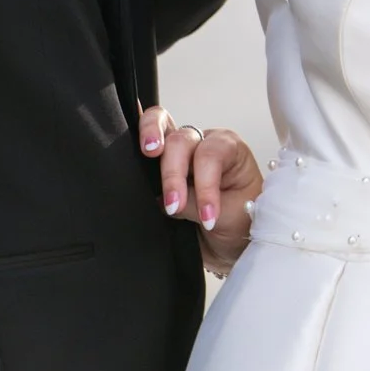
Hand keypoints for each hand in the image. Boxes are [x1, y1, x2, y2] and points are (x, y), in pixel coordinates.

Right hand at [138, 107, 262, 276]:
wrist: (232, 242)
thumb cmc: (242, 222)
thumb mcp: (231, 215)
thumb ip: (198, 204)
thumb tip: (168, 201)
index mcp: (229, 149)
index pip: (211, 156)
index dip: (206, 186)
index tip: (208, 218)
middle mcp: (203, 143)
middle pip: (182, 140)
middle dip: (174, 173)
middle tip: (174, 206)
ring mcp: (180, 152)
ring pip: (163, 128)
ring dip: (151, 137)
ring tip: (148, 151)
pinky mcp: (160, 168)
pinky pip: (145, 146)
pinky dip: (135, 142)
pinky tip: (127, 147)